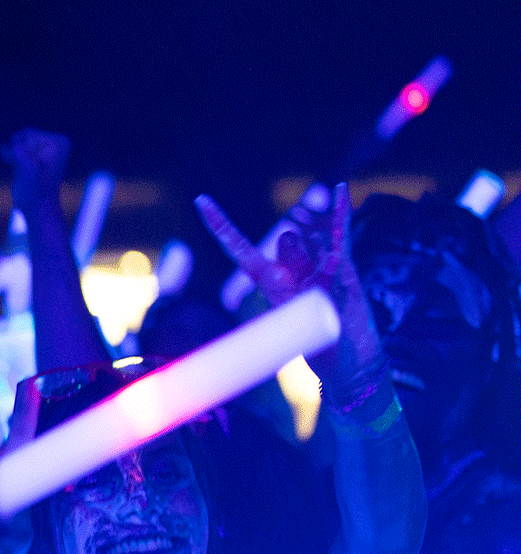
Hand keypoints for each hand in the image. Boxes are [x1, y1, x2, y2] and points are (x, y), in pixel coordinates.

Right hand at [3, 129, 68, 217]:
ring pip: (17, 142)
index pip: (28, 133)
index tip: (30, 168)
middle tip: (24, 171)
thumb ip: (18, 149)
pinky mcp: (34, 156)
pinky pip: (15, 148)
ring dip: (13, 156)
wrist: (37, 209)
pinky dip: (11, 157)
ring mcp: (44, 149)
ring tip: (21, 171)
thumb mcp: (27, 167)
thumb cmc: (35, 190)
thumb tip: (9, 143)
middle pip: (22, 136)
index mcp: (58, 141)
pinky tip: (16, 168)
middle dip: (17, 152)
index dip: (21, 150)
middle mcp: (54, 142)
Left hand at [196, 183, 384, 391]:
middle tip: (314, 283)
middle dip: (296, 252)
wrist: (352, 364)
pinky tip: (338, 189)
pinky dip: (339, 212)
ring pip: (312, 233)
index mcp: (268, 284)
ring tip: (326, 269)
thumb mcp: (300, 324)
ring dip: (319, 233)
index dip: (220, 226)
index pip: (239, 248)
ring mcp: (316, 265)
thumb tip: (296, 246)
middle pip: (284, 241)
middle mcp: (289, 270)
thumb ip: (297, 285)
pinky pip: (340, 233)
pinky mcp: (344, 267)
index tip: (200, 201)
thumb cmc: (322, 354)